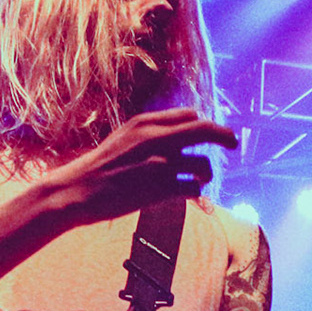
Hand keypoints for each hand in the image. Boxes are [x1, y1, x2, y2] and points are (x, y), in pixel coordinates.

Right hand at [43, 108, 237, 226]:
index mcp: (145, 123)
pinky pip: (193, 188)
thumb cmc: (99, 167)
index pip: (188, 115)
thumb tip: (178, 130)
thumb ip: (150, 132)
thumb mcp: (124, 138)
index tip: (212, 134)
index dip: (204, 124)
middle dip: (224, 136)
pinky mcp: (160, 188)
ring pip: (203, 164)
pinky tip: (190, 194)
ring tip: (200, 181)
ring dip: (206, 174)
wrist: (77, 190)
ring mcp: (159, 163)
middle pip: (204, 129)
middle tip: (234, 143)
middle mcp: (155, 138)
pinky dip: (196, 192)